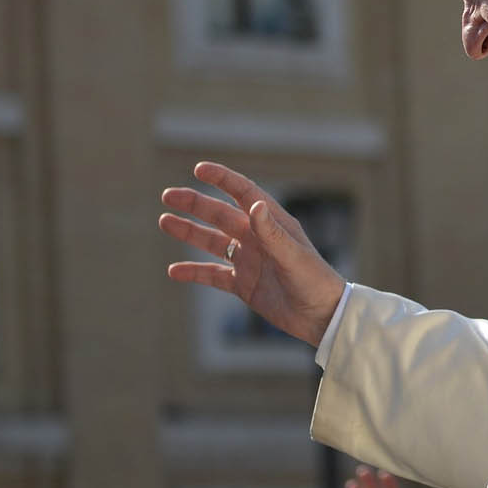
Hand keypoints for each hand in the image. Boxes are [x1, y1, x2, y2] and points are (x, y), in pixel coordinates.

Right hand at [159, 162, 345, 347]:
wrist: (322, 318)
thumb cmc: (316, 282)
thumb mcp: (293, 256)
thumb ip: (271, 233)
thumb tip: (253, 204)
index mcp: (272, 223)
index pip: (244, 193)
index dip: (222, 179)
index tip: (199, 169)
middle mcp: (257, 238)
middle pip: (220, 215)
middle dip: (195, 204)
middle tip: (168, 195)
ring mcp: (249, 260)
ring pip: (212, 241)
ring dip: (189, 231)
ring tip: (164, 221)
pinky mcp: (244, 284)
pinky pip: (213, 275)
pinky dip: (193, 272)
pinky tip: (174, 270)